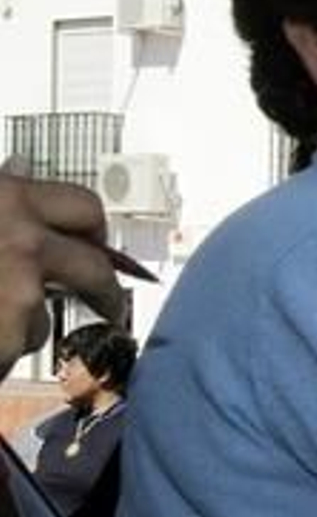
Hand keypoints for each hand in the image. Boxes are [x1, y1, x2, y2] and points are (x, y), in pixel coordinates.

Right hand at [0, 160, 128, 372]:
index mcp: (5, 194)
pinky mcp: (13, 320)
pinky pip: (21, 339)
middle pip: (94, 262)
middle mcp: (18, 226)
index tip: (95, 246)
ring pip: (48, 306)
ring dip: (21, 322)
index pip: (81, 207)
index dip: (92, 233)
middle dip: (103, 289)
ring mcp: (19, 273)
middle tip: (106, 306)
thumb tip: (23, 178)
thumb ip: (3, 210)